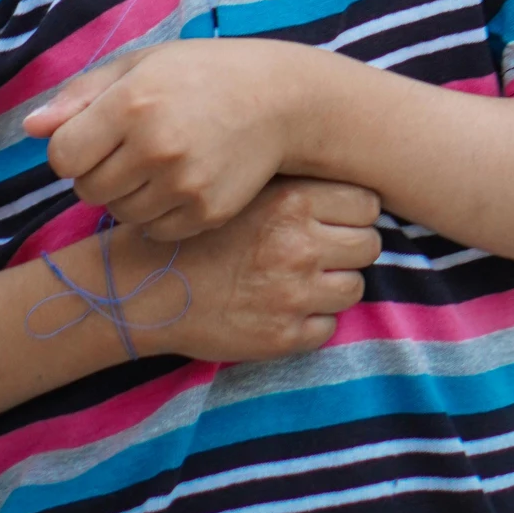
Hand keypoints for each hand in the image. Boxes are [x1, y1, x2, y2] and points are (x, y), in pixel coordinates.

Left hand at [24, 40, 312, 238]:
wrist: (279, 101)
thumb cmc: (201, 74)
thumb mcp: (141, 64)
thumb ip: (81, 95)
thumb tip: (29, 127)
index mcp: (132, 103)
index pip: (62, 156)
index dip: (70, 148)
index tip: (92, 136)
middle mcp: (155, 146)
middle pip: (86, 189)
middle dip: (96, 171)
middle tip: (128, 147)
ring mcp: (183, 185)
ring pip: (118, 213)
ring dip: (125, 194)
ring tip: (155, 162)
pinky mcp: (205, 213)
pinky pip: (153, 230)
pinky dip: (156, 212)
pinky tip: (178, 181)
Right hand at [132, 178, 381, 363]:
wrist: (144, 287)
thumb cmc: (193, 231)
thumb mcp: (241, 189)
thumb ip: (291, 182)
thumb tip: (341, 176)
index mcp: (291, 201)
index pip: (366, 202)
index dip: (354, 209)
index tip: (335, 214)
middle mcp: (299, 246)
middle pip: (368, 244)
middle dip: (349, 246)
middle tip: (320, 248)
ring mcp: (294, 294)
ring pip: (353, 288)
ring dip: (333, 284)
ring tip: (300, 278)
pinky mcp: (284, 337)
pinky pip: (328, 328)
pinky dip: (313, 320)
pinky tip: (283, 307)